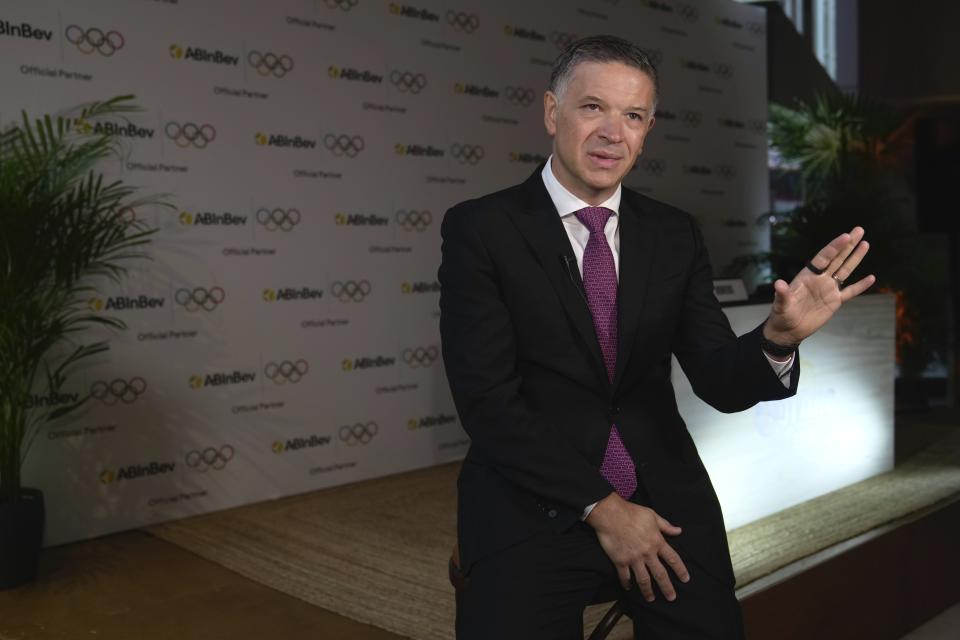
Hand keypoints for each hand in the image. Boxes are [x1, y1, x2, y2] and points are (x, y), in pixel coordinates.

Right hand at [585, 492, 688, 601]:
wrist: (610, 514)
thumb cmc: (631, 512)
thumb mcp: (652, 515)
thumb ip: (666, 525)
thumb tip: (678, 531)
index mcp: (657, 541)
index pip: (673, 559)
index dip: (680, 570)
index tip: (685, 579)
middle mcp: (647, 553)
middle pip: (660, 574)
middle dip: (667, 588)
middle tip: (671, 597)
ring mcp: (633, 558)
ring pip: (643, 579)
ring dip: (648, 591)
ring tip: (651, 599)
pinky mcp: (620, 561)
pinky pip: (625, 576)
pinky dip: (627, 583)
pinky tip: (628, 588)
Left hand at [764, 226, 875, 345]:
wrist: (788, 330)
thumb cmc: (782, 315)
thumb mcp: (781, 304)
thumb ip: (783, 294)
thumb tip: (779, 284)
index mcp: (807, 276)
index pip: (823, 258)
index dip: (834, 247)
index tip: (846, 236)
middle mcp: (820, 279)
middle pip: (837, 258)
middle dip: (848, 245)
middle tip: (859, 230)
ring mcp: (828, 289)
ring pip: (845, 271)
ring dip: (855, 258)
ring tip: (865, 244)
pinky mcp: (834, 302)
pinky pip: (850, 292)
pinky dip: (860, 286)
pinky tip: (871, 278)